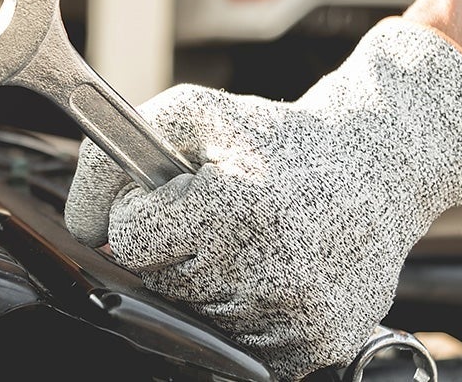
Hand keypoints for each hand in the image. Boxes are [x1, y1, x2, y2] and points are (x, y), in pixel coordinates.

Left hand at [65, 18, 461, 379]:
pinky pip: (242, 347)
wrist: (381, 167)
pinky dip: (247, 313)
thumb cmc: (275, 140)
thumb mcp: (190, 114)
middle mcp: (267, 270)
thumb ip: (112, 160)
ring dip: (212, 282)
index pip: (129, 242)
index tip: (178, 198)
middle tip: (224, 217)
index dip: (144, 215)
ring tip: (257, 241)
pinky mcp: (318, 344)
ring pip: (197, 317)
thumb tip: (79, 226)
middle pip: (160, 283)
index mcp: (233, 210)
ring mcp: (294, 315)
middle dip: (176, 249)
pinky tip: (276, 272)